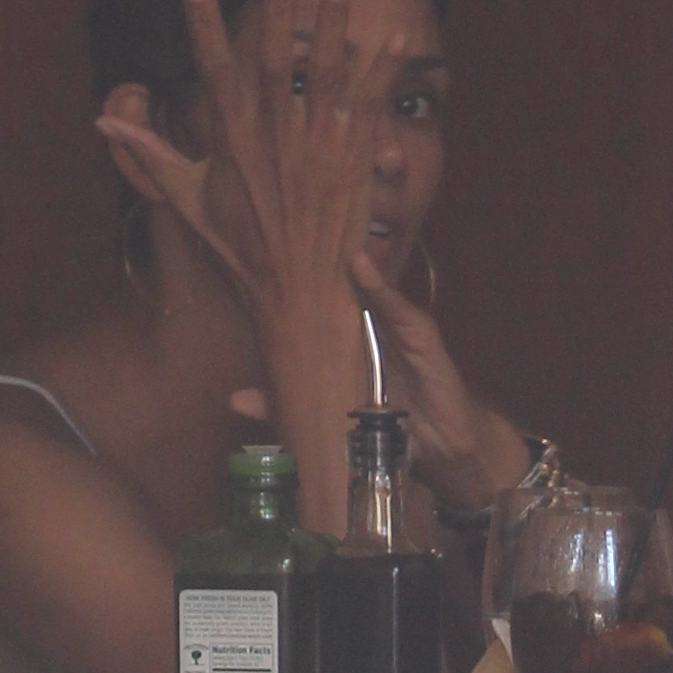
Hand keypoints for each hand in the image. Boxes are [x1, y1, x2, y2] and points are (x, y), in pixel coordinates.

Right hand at [95, 0, 404, 325]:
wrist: (298, 296)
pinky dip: (383, 74)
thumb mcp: (189, 200)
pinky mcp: (355, 162)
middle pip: (275, 63)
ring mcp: (319, 149)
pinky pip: (371, 108)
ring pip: (327, 77)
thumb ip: (151, 154)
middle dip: (278, 12)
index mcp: (234, 143)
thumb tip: (104, 121)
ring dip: (335, 29)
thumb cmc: (241, 252)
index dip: (203, 24)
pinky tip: (396, 39)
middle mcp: (276, 140)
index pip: (213, 71)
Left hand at [227, 250, 528, 511]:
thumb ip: (285, 404)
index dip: (294, 273)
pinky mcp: (422, 336)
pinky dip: (383, 286)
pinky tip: (362, 264)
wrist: (439, 446)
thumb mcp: (330, 413)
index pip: (317, 297)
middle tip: (287, 226)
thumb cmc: (384, 420)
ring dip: (347, 258)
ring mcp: (396, 325)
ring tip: (320, 230)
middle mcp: (369, 323)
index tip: (265, 248)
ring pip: (367, 284)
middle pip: (340, 282)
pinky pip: (400, 308)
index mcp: (345, 335)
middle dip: (317, 255)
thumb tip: (234, 400)